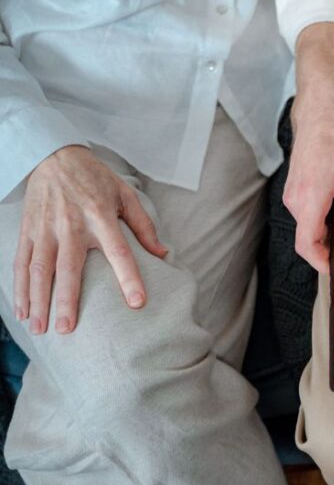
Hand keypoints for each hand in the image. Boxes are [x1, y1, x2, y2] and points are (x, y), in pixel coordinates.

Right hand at [15, 146, 166, 334]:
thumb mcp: (125, 195)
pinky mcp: (28, 231)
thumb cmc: (95, 178)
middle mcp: (71, 225)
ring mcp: (45, 229)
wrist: (54, 156)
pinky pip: (21, 263)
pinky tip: (21, 310)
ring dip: (38, 300)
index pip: (119, 252)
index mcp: (100, 216)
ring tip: (39, 329)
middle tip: (68, 329)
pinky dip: (19, 288)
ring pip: (39, 270)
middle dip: (66, 300)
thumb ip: (144, 226)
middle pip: (69, 268)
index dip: (129, 277)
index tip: (138, 302)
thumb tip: (163, 254)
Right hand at [285, 92, 333, 273]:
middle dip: (330, 250)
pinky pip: (307, 216)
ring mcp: (292, 194)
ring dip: (327, 235)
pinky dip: (323, 222)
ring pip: (308, 228)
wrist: (320, 110)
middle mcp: (296, 198)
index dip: (321, 262)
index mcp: (312, 195)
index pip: (307, 242)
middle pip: (308, 239)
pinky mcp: (295, 190)